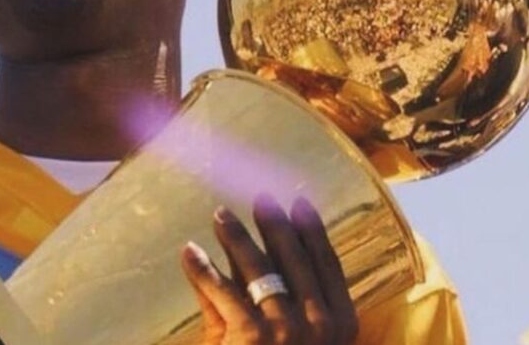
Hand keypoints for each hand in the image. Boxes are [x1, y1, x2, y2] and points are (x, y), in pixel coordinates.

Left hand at [180, 195, 358, 344]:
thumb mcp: (287, 336)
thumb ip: (271, 294)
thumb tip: (248, 247)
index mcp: (340, 322)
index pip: (327, 264)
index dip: (312, 231)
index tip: (300, 202)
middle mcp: (319, 324)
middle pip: (294, 260)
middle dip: (275, 225)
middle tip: (260, 198)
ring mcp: (288, 331)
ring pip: (260, 270)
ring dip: (237, 238)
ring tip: (219, 214)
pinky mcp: (253, 337)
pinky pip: (223, 293)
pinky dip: (203, 270)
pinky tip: (189, 251)